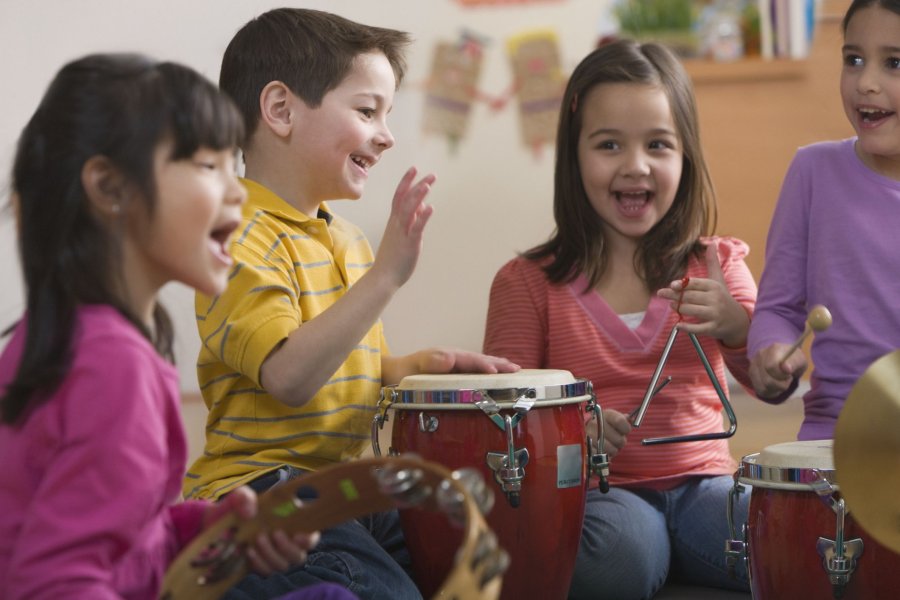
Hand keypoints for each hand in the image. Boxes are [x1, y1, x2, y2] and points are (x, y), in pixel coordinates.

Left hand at [205, 487, 319, 576]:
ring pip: (283, 565)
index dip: (309, 538)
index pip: (311, 535)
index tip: (298, 534)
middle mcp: (287, 542)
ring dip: (271, 554)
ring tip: (257, 540)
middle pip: (299, 555)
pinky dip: (259, 563)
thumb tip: (251, 511)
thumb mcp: (240, 497)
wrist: (218, 523)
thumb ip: (244, 497)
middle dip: (287, 548)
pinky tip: (249, 551)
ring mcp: (275, 555)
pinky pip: (267, 571)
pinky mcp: (262, 565)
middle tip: (274, 534)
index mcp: (292, 523)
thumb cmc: (237, 508)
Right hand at [370, 167, 435, 289]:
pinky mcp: (409, 244)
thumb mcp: (402, 235)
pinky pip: (416, 228)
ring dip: (418, 196)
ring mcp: (402, 233)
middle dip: (417, 185)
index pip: (399, 196)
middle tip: (431, 175)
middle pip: (405, 199)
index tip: (414, 169)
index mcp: (394, 221)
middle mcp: (397, 224)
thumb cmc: (393, 257)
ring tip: (428, 184)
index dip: (406, 181)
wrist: (383, 277)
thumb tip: (423, 206)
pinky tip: (430, 208)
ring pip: (409, 210)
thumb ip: (412, 220)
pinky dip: (423, 217)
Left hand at [414, 347, 519, 374]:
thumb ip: (430, 362)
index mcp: (448, 356)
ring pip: (481, 364)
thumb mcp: (414, 367)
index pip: (470, 360)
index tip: (496, 372)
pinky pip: (477, 370)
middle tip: (516, 370)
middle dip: (499, 364)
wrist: (398, 371)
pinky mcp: (457, 372)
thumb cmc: (406, 372)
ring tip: (516, 370)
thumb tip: (450, 358)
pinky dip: (490, 371)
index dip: (483, 366)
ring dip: (498, 366)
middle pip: (480, 360)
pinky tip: (499, 376)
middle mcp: (455, 357)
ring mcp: (457, 364)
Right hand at [586, 408, 630, 457]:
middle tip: (616, 440)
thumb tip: (630, 419)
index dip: (626, 429)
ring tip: (609, 446)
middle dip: (620, 442)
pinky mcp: (586, 448)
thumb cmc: (605, 426)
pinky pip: (602, 456)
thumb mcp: (614, 419)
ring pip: (612, 450)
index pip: (620, 421)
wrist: (587, 431)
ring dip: (613, 450)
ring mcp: (589, 436)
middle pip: (619, 439)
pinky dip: (605, 456)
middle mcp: (595, 423)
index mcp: (605, 415)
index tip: (625, 431)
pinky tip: (603, 451)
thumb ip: (624, 420)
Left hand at [657, 243, 748, 346]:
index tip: (671, 284)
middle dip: (673, 296)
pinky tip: (678, 325)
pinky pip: (696, 328)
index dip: (682, 284)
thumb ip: (712, 263)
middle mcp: (715, 299)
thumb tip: (712, 243)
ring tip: (672, 306)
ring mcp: (715, 314)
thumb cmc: (723, 298)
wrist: (738, 321)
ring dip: (678, 309)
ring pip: (690, 310)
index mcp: (714, 287)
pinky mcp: (713, 328)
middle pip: (689, 297)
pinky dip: (685, 327)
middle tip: (662, 294)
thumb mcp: (718, 280)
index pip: (695, 284)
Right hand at [749, 343, 805, 399]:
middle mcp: (760, 355)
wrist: (785, 360)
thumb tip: (786, 368)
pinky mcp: (751, 375)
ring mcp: (753, 365)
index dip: (782, 375)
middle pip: (768, 380)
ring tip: (781, 382)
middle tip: (787, 378)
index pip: (771, 367)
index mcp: (773, 349)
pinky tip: (775, 384)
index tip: (789, 374)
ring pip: (764, 387)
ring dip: (776, 389)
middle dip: (781, 384)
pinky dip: (771, 391)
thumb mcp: (800, 360)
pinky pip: (761, 390)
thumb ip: (794, 363)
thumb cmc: (793, 361)